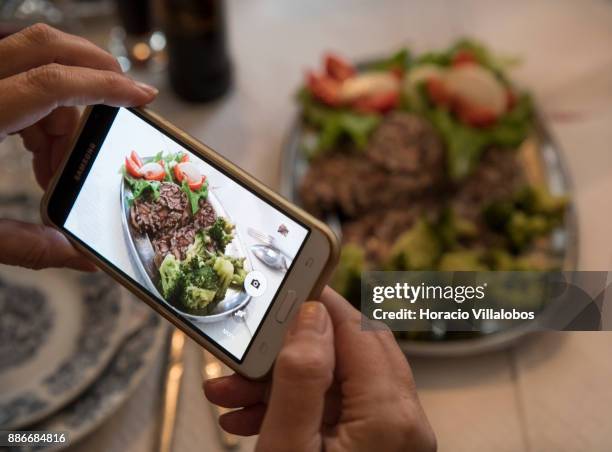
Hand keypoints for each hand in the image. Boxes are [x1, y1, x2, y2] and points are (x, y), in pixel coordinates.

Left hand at [0, 23, 156, 270]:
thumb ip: (27, 246)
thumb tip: (80, 258)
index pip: (52, 82)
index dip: (105, 87)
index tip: (142, 97)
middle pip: (43, 45)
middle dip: (93, 68)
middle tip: (122, 98)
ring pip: (31, 64)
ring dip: (62, 105)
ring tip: (59, 163)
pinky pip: (11, 80)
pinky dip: (37, 110)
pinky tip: (36, 153)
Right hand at [205, 287, 436, 451]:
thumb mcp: (290, 451)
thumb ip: (302, 379)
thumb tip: (311, 315)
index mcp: (389, 416)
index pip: (357, 328)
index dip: (319, 303)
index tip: (284, 289)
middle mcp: (403, 422)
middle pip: (350, 350)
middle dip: (293, 348)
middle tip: (249, 353)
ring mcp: (394, 438)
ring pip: (340, 382)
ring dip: (287, 381)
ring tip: (231, 396)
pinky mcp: (378, 448)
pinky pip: (340, 411)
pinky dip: (300, 407)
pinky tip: (252, 419)